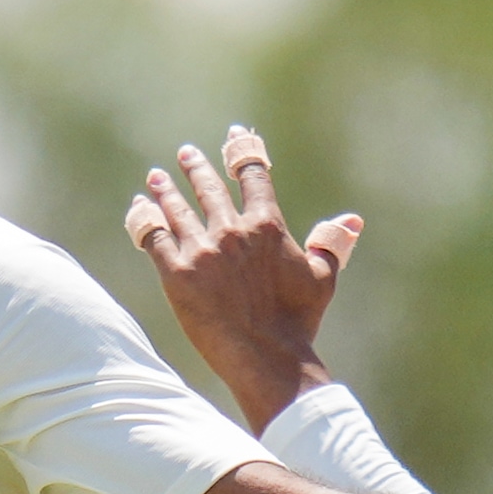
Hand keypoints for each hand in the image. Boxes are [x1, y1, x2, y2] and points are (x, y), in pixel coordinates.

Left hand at [125, 128, 357, 429]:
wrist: (268, 357)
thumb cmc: (298, 321)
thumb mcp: (321, 279)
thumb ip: (331, 245)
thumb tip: (351, 221)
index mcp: (266, 226)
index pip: (253, 175)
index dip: (243, 151)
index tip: (235, 135)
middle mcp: (232, 230)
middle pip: (209, 187)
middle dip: (196, 167)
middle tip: (187, 154)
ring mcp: (202, 249)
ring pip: (176, 207)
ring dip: (165, 189)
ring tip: (156, 178)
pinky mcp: (176, 272)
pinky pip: (154, 235)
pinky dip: (145, 218)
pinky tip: (140, 208)